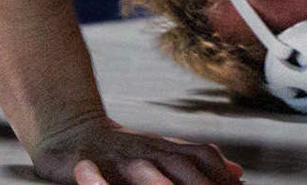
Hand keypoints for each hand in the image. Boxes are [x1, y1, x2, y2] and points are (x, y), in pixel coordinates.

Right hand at [30, 114, 242, 184]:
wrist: (70, 128)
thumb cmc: (120, 149)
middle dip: (201, 183)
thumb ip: (195, 161)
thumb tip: (237, 172)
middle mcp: (144, 151)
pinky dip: (96, 181)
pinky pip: (91, 175)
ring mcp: (116, 158)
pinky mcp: (85, 163)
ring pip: (141, 170)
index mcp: (163, 148)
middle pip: (178, 165)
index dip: (220, 173)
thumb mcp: (161, 151)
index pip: (200, 157)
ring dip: (159, 184)